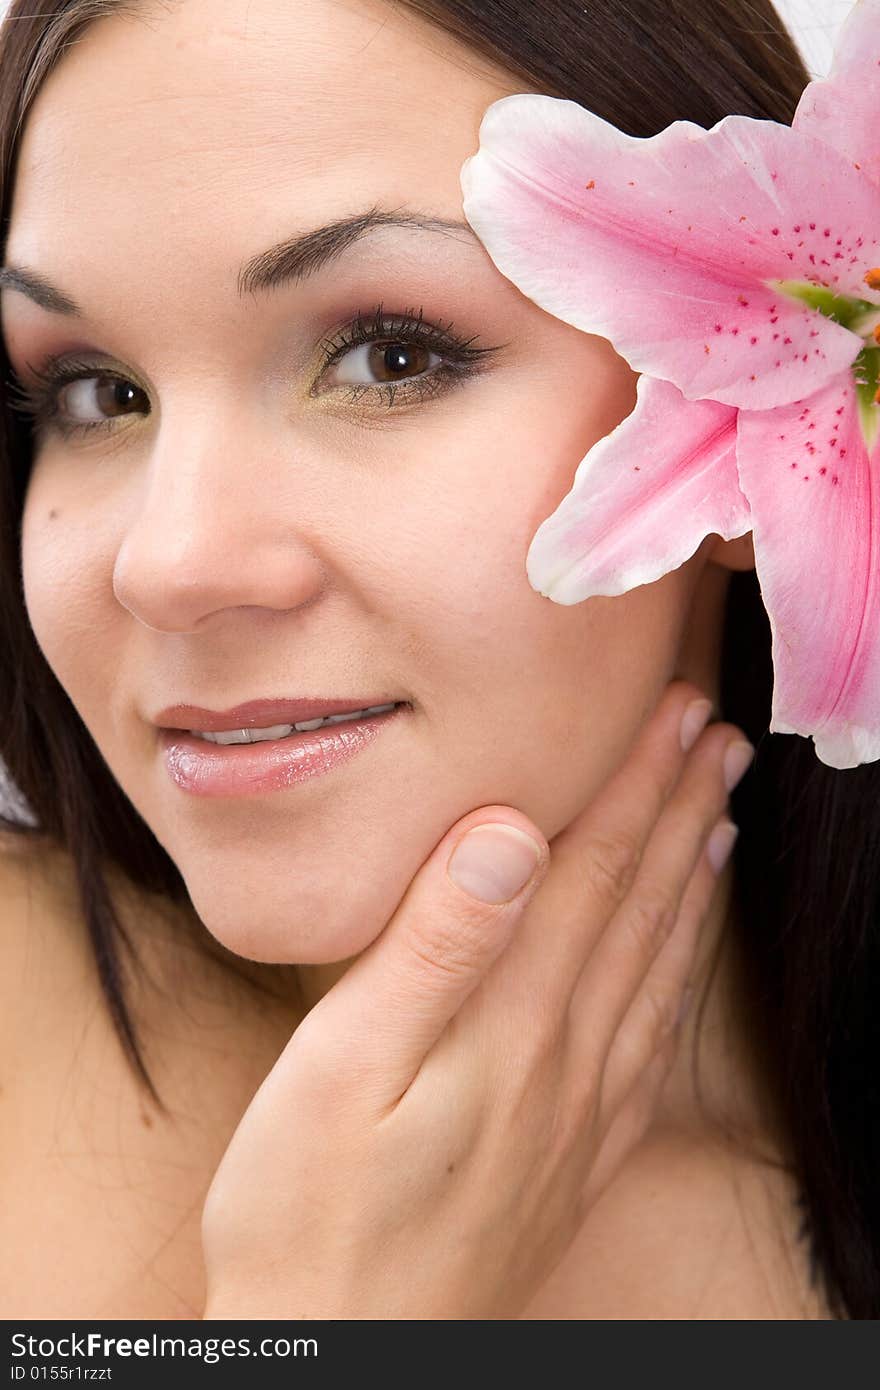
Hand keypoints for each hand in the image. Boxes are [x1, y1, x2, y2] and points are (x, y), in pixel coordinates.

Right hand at [200, 680, 750, 1319]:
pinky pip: (650, 1045)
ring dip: (691, 881)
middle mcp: (565, 1060)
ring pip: (655, 968)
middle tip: (714, 735)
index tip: (674, 710)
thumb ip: (432, 945)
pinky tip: (684, 954)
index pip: (589, 872)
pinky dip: (678, 978)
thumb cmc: (310, 1211)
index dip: (635, 783)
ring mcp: (578, 1113)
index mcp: (511, 1022)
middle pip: (636, 907)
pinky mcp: (574, 1156)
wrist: (342, 1359)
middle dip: (678, 809)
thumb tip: (507, 831)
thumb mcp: (341, 1068)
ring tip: (719, 816)